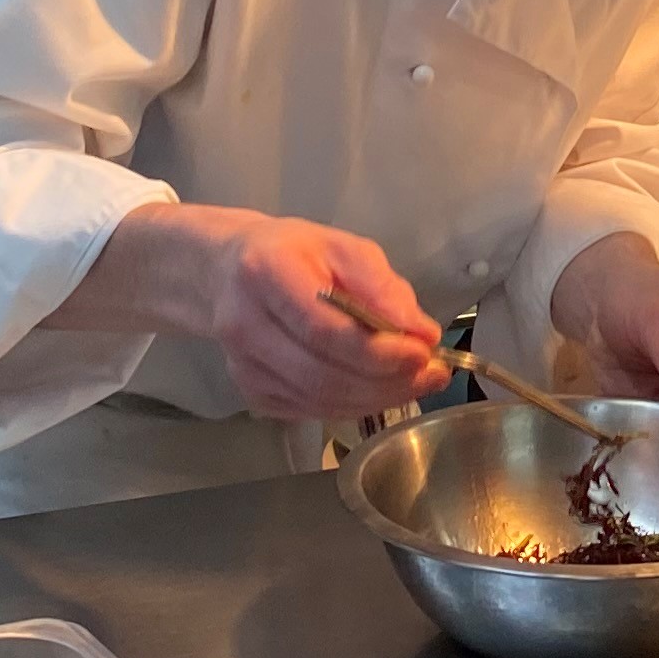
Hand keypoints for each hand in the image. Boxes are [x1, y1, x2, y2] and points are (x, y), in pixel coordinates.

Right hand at [192, 215, 448, 421]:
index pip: (324, 329)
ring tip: (415, 382)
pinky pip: (311, 410)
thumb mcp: (342, 247)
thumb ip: (381, 287)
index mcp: (266, 274)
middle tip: (431, 373)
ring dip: (376, 398)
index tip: (422, 352)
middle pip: (323, 374)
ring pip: (320, 400)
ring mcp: (244, 366)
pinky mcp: (250, 393)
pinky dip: (354, 405)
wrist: (226, 272)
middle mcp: (245, 325)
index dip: (378, 350)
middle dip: (386, 381)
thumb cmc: (291, 253)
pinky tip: (379, 388)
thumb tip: (421, 333)